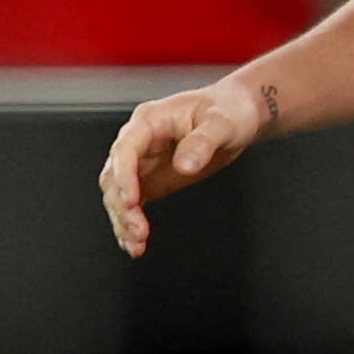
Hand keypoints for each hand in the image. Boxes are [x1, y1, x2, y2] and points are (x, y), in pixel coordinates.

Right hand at [99, 78, 266, 257]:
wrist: (239, 115)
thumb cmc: (228, 109)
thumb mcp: (221, 122)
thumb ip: (202, 141)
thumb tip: (185, 165)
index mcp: (150, 120)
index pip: (125, 148)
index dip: (123, 175)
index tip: (131, 200)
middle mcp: (141, 141)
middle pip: (114, 175)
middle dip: (121, 205)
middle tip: (138, 230)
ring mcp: (144, 162)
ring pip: (117, 194)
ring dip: (122, 220)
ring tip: (136, 244)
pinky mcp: (152, 180)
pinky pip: (132, 204)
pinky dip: (130, 224)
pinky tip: (135, 244)